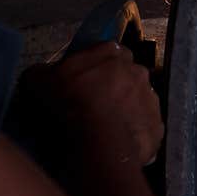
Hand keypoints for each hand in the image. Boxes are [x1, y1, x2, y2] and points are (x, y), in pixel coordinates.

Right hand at [22, 43, 163, 171]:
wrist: (99, 140)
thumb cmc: (69, 103)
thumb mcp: (38, 81)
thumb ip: (41, 72)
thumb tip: (40, 74)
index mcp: (111, 52)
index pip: (105, 52)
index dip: (94, 67)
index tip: (83, 82)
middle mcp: (137, 70)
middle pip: (125, 75)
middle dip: (114, 87)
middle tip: (95, 106)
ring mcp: (151, 97)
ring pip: (138, 101)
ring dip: (126, 110)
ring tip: (106, 128)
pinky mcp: (158, 125)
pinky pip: (145, 126)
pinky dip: (134, 133)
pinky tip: (118, 143)